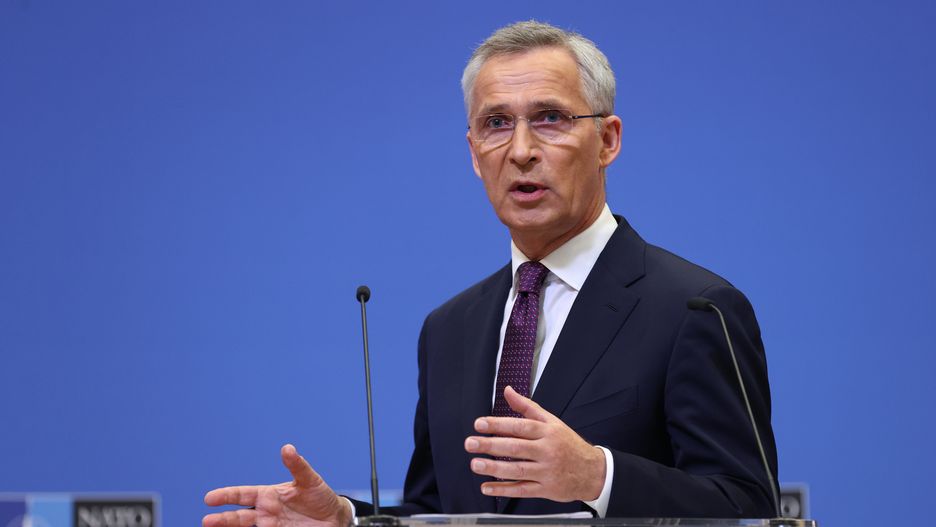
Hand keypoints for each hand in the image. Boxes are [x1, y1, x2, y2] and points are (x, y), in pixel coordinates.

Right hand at [203, 444, 352, 526]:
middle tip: (207, 521)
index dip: (227, 495)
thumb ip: (298, 466)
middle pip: (239, 516)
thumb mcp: (310, 480)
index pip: (243, 494)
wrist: (335, 518)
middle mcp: (266, 512)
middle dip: (223, 518)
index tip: (210, 498)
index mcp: (269, 495)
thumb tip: (287, 448)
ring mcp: (271, 526)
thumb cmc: (320, 496)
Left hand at [465, 386, 605, 502]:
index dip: (498, 425)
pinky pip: (522, 489)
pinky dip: (504, 489)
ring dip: (494, 468)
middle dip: (490, 445)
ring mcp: (547, 471)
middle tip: (470, 443)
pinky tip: (487, 487)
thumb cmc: (568, 444)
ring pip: (518, 470)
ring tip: (475, 464)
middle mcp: (547, 451)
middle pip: (516, 448)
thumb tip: (508, 391)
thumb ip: (527, 407)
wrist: (593, 471)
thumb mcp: (552, 421)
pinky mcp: (546, 489)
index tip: (479, 424)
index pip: (520, 426)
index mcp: (547, 432)